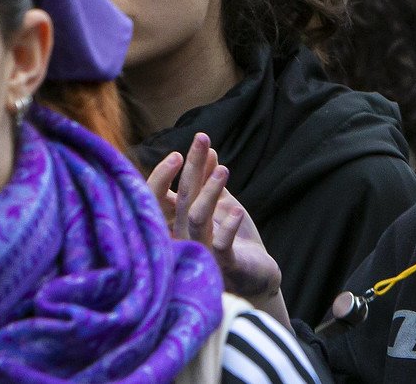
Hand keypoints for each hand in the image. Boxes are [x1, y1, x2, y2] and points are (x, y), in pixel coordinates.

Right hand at [149, 134, 284, 315]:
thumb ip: (211, 180)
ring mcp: (202, 253)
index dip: (163, 175)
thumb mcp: (221, 205)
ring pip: (197, 219)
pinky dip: (228, 225)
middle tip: (202, 140)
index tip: (180, 151)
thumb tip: (207, 148)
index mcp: (178, 223)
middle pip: (182, 198)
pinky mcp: (225, 266)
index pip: (158, 198)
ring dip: (210, 191)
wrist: (258, 276)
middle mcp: (183, 238)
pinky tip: (236, 209)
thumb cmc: (233, 239)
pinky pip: (221, 245)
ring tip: (224, 170)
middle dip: (192, 167)